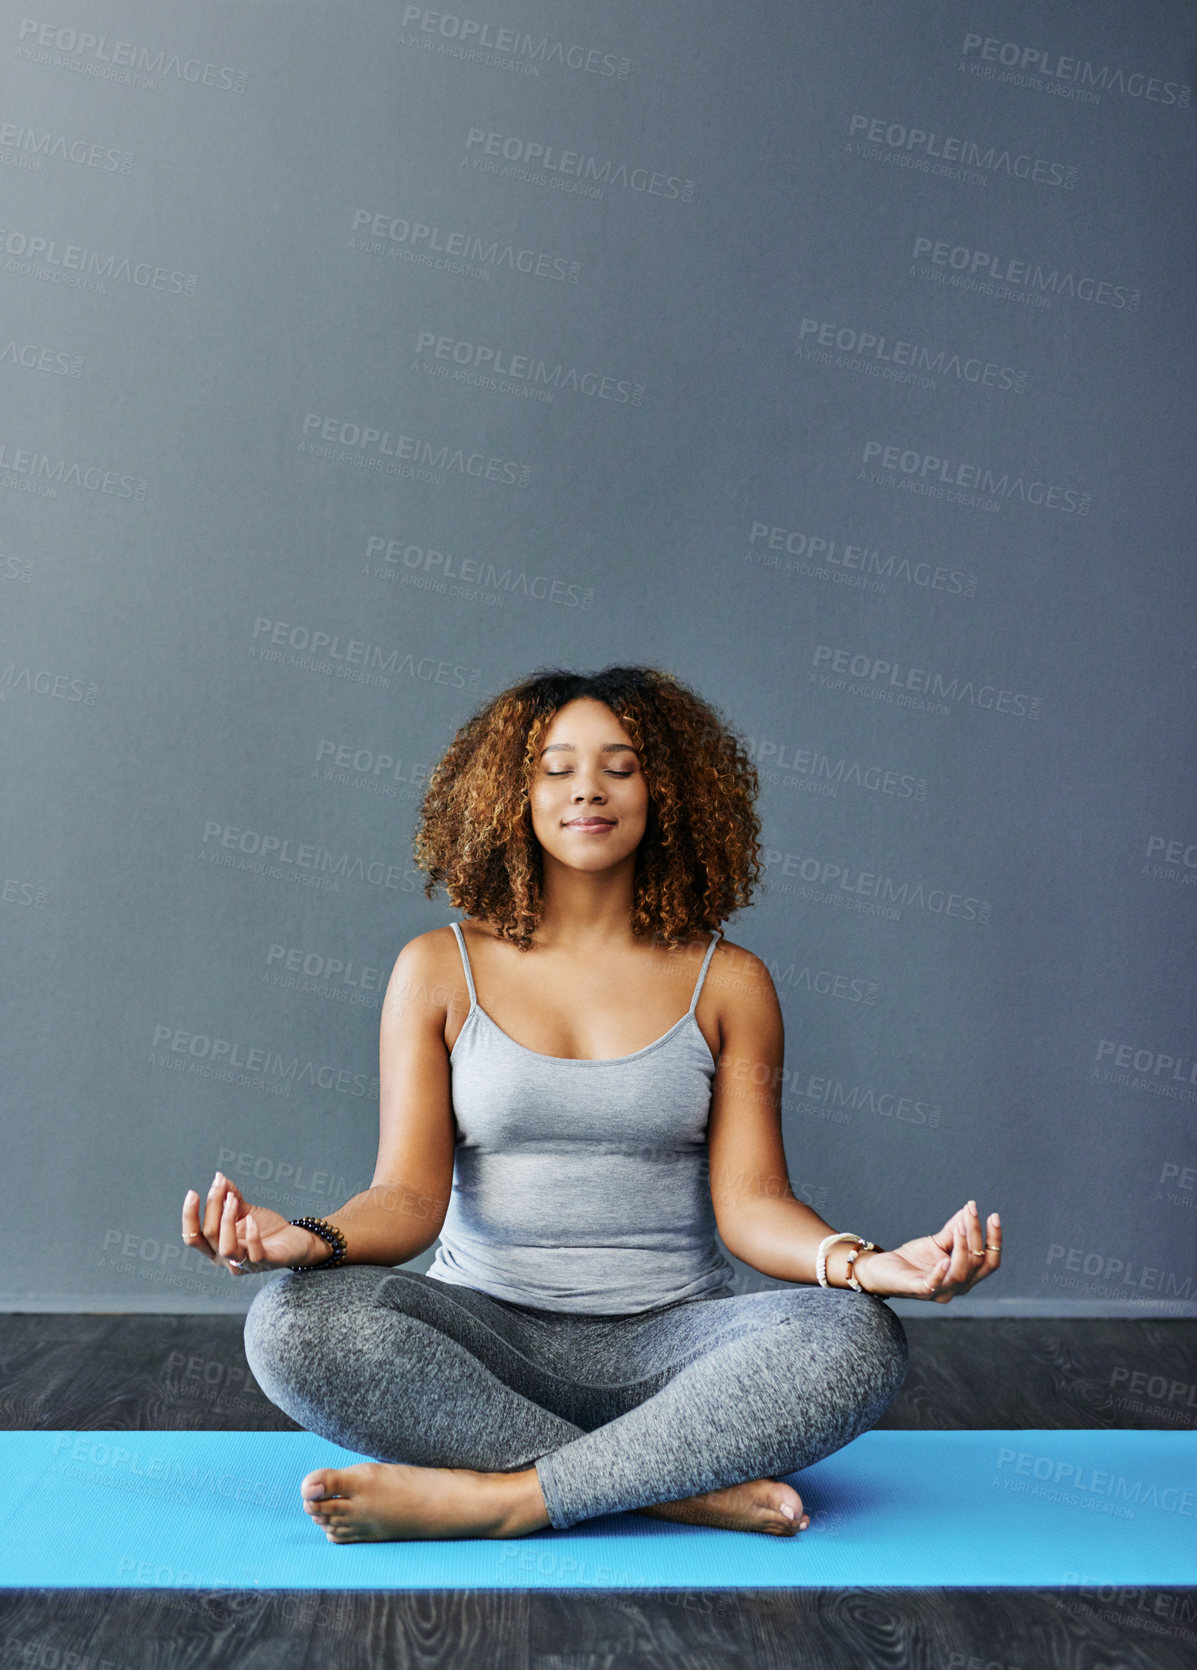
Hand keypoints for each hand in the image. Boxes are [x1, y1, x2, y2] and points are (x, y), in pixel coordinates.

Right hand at [181, 1170, 329, 1275]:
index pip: (192, 1237)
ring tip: (234, 1200)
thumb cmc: (266, 1229)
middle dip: (212, 1206)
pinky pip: (254, 1254)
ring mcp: (245, 1264)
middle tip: (220, 1185)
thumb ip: (231, 1198)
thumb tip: (219, 1178)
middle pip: (208, 1235)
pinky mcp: (265, 1263)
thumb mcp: (246, 1211)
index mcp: (216, 1247)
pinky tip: (252, 1219)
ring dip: (227, 1220)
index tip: (193, 1192)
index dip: (189, 1216)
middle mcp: (226, 1259)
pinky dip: (252, 1235)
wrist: (295, 1241)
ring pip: (226, 1248)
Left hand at [851, 1200, 1000, 1302]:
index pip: (989, 1260)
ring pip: (961, 1274)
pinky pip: (934, 1285)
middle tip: (973, 1212)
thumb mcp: (936, 1242)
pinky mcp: (919, 1291)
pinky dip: (940, 1273)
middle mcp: (957, 1287)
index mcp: (965, 1275)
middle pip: (978, 1265)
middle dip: (978, 1237)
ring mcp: (939, 1291)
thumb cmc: (912, 1259)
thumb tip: (969, 1209)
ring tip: (960, 1227)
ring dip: (962, 1249)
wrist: (881, 1270)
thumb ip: (953, 1230)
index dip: (994, 1240)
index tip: (993, 1215)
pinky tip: (943, 1259)